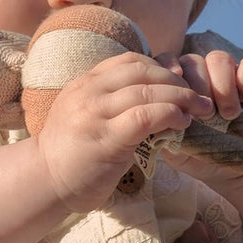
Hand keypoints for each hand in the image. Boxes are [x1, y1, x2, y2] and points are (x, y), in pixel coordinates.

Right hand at [36, 51, 214, 210]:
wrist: (44, 181)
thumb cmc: (71, 152)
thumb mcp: (85, 114)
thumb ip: (111, 101)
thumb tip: (154, 94)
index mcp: (84, 83)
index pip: (129, 61)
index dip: (160, 67)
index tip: (180, 82)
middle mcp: (88, 92)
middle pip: (142, 71)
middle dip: (177, 81)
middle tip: (198, 97)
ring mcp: (95, 114)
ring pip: (147, 92)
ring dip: (180, 98)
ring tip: (198, 110)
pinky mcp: (106, 139)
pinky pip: (145, 117)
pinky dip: (170, 115)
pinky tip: (181, 124)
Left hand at [158, 50, 242, 182]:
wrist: (235, 171)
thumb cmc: (200, 157)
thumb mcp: (177, 150)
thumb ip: (164, 130)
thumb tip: (158, 114)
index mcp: (174, 88)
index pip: (164, 63)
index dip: (167, 67)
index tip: (173, 86)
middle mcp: (198, 77)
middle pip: (193, 61)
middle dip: (198, 86)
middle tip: (205, 116)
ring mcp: (226, 76)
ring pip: (219, 58)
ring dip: (222, 86)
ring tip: (227, 115)